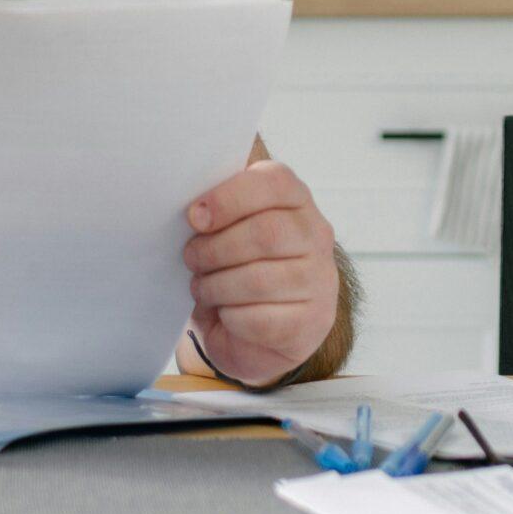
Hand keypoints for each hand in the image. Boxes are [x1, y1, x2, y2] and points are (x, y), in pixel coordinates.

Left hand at [181, 160, 338, 387]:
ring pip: (259, 280)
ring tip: (202, 287)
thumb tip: (195, 213)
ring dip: (216, 286)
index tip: (194, 217)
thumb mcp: (228, 227)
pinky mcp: (311, 322)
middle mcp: (316, 236)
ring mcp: (320, 281)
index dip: (230, 197)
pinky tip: (223, 312)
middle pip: (266, 233)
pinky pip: (260, 319)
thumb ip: (217, 210)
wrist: (255, 331)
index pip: (276, 182)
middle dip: (215, 248)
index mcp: (295, 199)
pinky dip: (229, 316)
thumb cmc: (235, 264)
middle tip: (192, 257)